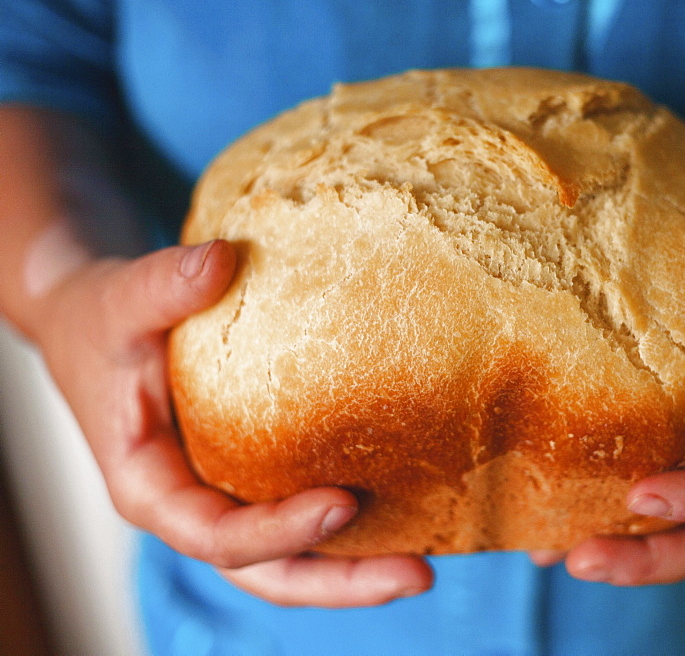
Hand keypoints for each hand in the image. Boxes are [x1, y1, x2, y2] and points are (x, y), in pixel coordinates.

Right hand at [33, 239, 432, 605]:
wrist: (98, 319)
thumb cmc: (101, 318)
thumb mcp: (118, 299)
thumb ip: (162, 284)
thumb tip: (221, 258)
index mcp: (149, 486)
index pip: (213, 536)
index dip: (278, 532)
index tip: (346, 504)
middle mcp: (193, 506)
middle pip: (268, 572)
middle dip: (341, 585)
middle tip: (420, 575)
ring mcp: (227, 497)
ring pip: (293, 559)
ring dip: (356, 570)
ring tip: (426, 567)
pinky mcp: (256, 475)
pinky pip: (305, 512)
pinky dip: (354, 528)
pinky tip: (414, 511)